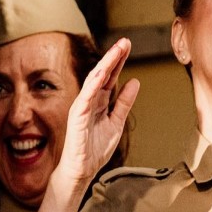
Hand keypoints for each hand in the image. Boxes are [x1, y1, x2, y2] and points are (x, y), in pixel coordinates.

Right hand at [54, 38, 139, 193]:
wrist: (82, 170)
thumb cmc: (95, 149)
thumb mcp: (117, 122)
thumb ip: (124, 103)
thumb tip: (135, 82)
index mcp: (99, 102)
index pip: (110, 77)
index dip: (119, 62)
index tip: (128, 46)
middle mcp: (90, 101)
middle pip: (103, 74)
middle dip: (114, 57)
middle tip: (125, 41)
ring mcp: (82, 107)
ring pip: (94, 81)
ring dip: (105, 65)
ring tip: (117, 51)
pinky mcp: (77, 117)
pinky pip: (85, 97)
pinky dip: (93, 84)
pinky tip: (102, 72)